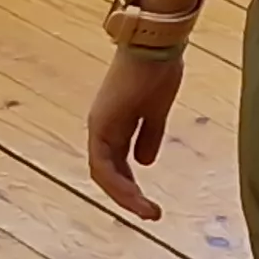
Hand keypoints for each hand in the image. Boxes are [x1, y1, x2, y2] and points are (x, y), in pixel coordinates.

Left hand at [87, 52, 187, 220]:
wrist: (156, 44)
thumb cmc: (158, 69)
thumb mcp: (157, 110)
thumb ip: (149, 135)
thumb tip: (144, 162)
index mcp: (114, 123)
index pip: (115, 164)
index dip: (129, 186)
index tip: (148, 205)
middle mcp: (102, 127)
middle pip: (108, 173)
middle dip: (128, 196)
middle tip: (150, 214)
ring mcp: (100, 126)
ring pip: (104, 173)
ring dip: (125, 195)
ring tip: (148, 212)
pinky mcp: (103, 124)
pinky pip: (105, 164)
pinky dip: (120, 183)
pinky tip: (137, 195)